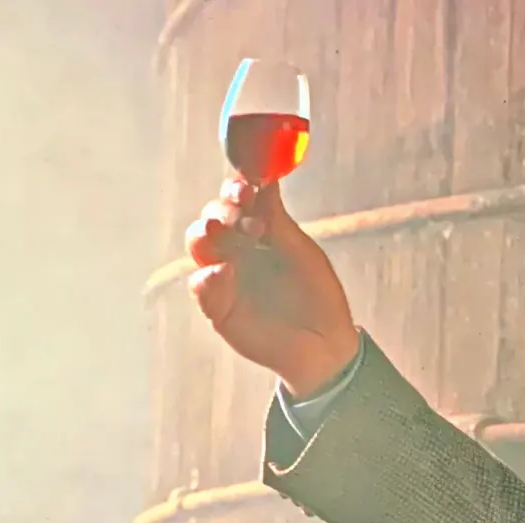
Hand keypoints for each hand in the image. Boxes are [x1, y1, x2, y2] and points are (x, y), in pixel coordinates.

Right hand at [184, 178, 360, 396]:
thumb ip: (278, 220)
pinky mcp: (218, 308)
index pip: (235, 201)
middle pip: (211, 219)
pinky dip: (209, 277)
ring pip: (198, 247)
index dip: (235, 189)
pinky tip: (226, 271)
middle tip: (241, 215)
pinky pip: (201, 287)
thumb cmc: (316, 293)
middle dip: (221, 211)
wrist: (325, 342)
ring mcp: (223, 277)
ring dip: (207, 234)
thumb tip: (266, 177)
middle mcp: (235, 249)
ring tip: (227, 231)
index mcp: (257, 231)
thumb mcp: (301, 252)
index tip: (246, 186)